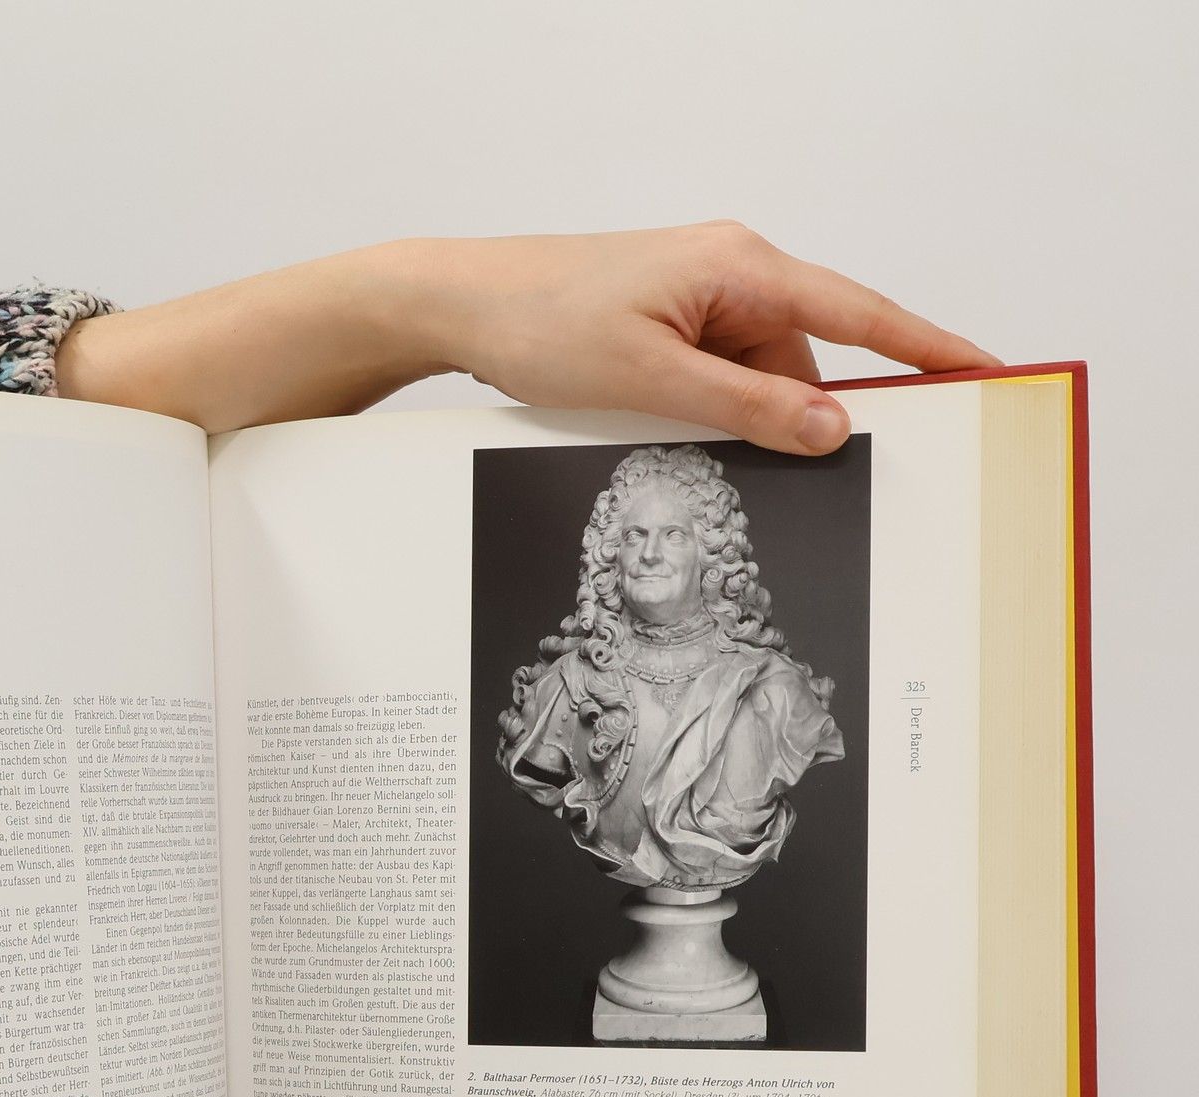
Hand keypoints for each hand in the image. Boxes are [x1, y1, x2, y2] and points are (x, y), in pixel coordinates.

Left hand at [402, 223, 998, 453]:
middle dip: (803, 416)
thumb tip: (832, 425)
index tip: (984, 372)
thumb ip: (746, 406)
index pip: (860, 313)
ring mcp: (697, 299)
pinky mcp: (666, 324)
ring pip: (755, 377)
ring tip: (675, 442)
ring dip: (738, 423)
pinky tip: (667, 435)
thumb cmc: (543, 322)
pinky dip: (707, 414)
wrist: (461, 303)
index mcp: (740, 267)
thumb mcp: (651, 379)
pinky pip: (714, 376)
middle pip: (803, 358)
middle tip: (812, 479)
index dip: (927, 348)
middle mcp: (730, 273)